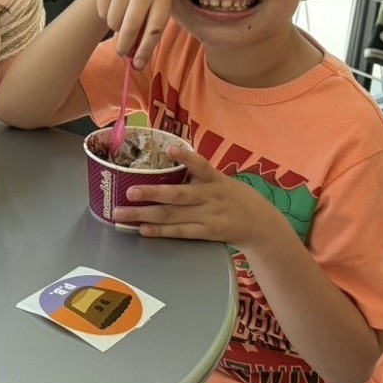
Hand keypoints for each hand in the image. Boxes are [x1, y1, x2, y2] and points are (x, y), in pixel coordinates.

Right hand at [92, 0, 172, 68]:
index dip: (145, 50)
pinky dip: (105, 15)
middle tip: (121, 53)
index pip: (154, 29)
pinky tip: (112, 6)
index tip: (137, 65)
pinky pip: (103, 11)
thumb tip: (136, 66)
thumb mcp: (153, 14)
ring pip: (114, 20)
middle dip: (124, 46)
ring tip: (121, 19)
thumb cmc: (146, 1)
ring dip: (115, 27)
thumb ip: (147, 37)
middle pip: (131, 27)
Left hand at [117, 147, 281, 248]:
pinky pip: (181, 232)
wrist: (260, 224)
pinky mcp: (208, 233)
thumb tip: (166, 159)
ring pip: (174, 215)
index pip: (201, 165)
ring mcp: (209, 216)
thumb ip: (198, 174)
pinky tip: (143, 229)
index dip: (186, 158)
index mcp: (215, 179)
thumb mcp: (221, 180)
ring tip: (122, 214)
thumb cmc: (233, 196)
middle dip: (151, 193)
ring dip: (145, 215)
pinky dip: (161, 231)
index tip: (169, 149)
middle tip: (128, 191)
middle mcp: (211, 197)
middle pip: (178, 195)